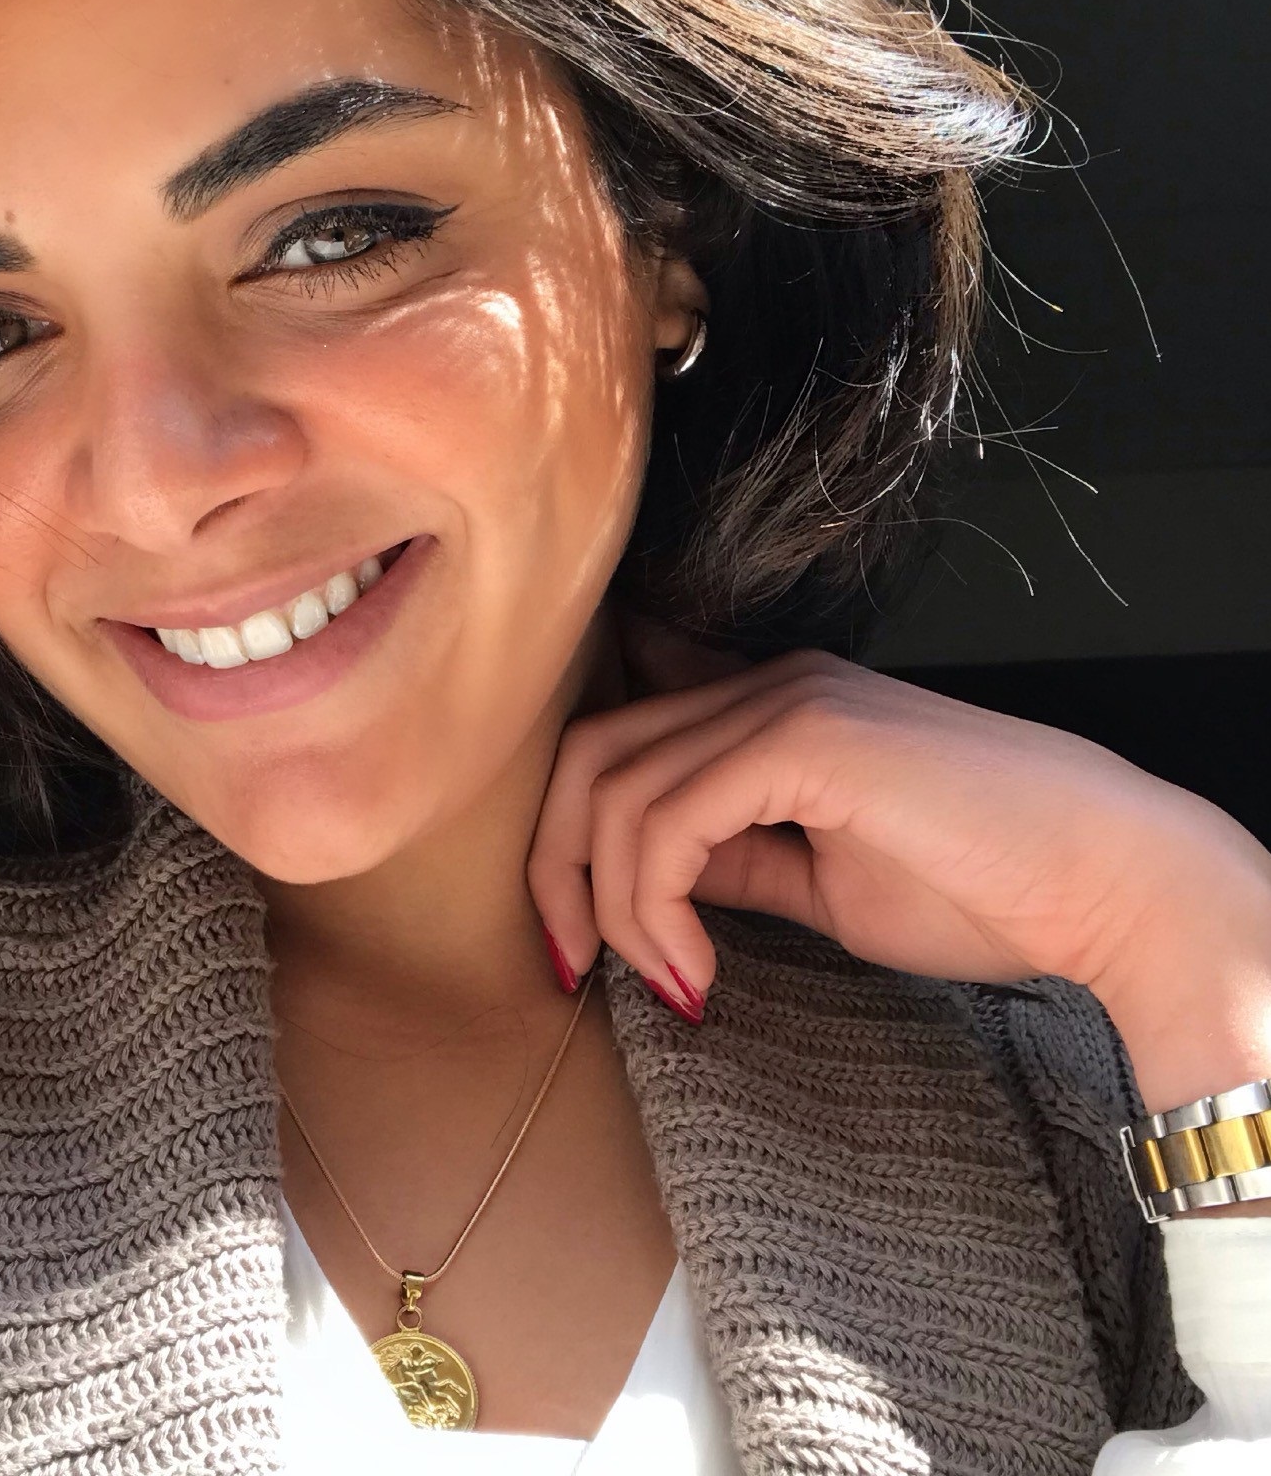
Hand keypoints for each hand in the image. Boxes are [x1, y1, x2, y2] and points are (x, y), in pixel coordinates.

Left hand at [529, 628, 1270, 1117]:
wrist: (1113, 887)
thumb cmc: (986, 890)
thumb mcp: (819, 882)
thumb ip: (730, 864)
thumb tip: (644, 890)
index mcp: (765, 708)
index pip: (613, 750)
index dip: (565, 847)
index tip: (577, 953)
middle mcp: (765, 685)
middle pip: (589, 755)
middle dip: (557, 872)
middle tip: (578, 971)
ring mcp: (785, 700)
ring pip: (616, 789)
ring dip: (617, 908)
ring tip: (676, 985)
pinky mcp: (809, 737)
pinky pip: (672, 816)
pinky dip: (655, 902)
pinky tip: (699, 972)